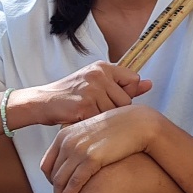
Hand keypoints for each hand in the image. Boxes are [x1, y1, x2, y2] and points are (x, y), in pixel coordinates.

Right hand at [18, 61, 148, 128]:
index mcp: (103, 67)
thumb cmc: (72, 95)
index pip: (134, 80)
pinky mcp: (85, 105)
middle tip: (96, 108)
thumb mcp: (98, 84)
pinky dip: (93, 125)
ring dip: (103, 119)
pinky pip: (101, 121)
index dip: (126, 93)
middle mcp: (98, 74)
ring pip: (115, 112)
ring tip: (88, 113)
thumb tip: (150, 84)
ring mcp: (91, 89)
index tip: (112, 98)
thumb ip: (125, 85)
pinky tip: (82, 119)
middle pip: (126, 100)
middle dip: (114, 109)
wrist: (42, 102)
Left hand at [40, 103, 158, 192]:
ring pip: (61, 180)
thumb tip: (75, 159)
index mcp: (64, 134)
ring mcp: (78, 149)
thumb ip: (79, 142)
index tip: (58, 188)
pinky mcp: (92, 158)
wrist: (138, 124)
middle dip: (55, 190)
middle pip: (52, 173)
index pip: (47, 163)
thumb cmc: (118, 130)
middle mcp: (67, 141)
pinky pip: (75, 181)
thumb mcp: (92, 132)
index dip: (49, 179)